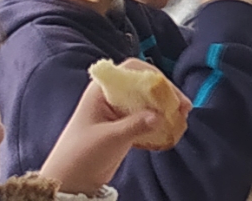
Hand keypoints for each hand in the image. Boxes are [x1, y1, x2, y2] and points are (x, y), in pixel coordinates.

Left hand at [40, 61, 181, 193]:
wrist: (69, 181)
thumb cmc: (79, 155)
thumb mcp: (108, 139)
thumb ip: (135, 125)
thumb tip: (160, 116)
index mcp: (101, 91)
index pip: (131, 70)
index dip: (152, 76)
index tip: (168, 91)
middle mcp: (111, 97)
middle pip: (144, 84)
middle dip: (165, 94)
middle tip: (182, 107)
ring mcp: (118, 112)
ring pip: (148, 101)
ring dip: (166, 108)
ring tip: (182, 118)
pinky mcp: (124, 126)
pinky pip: (147, 117)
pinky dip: (160, 121)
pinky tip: (172, 129)